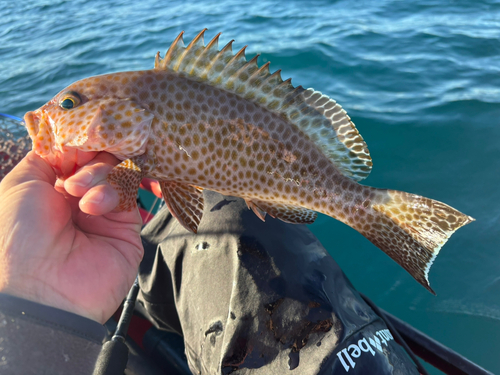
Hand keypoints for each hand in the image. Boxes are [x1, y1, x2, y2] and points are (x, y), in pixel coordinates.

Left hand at [0, 151, 142, 322]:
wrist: (40, 288)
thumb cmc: (18, 235)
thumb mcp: (20, 184)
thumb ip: (46, 156)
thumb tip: (70, 140)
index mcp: (53, 189)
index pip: (79, 154)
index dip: (82, 141)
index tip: (83, 132)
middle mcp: (81, 199)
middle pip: (101, 158)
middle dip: (91, 158)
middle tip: (75, 176)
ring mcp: (106, 212)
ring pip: (118, 172)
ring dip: (99, 175)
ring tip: (81, 195)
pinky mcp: (127, 227)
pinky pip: (130, 193)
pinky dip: (113, 192)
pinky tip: (95, 207)